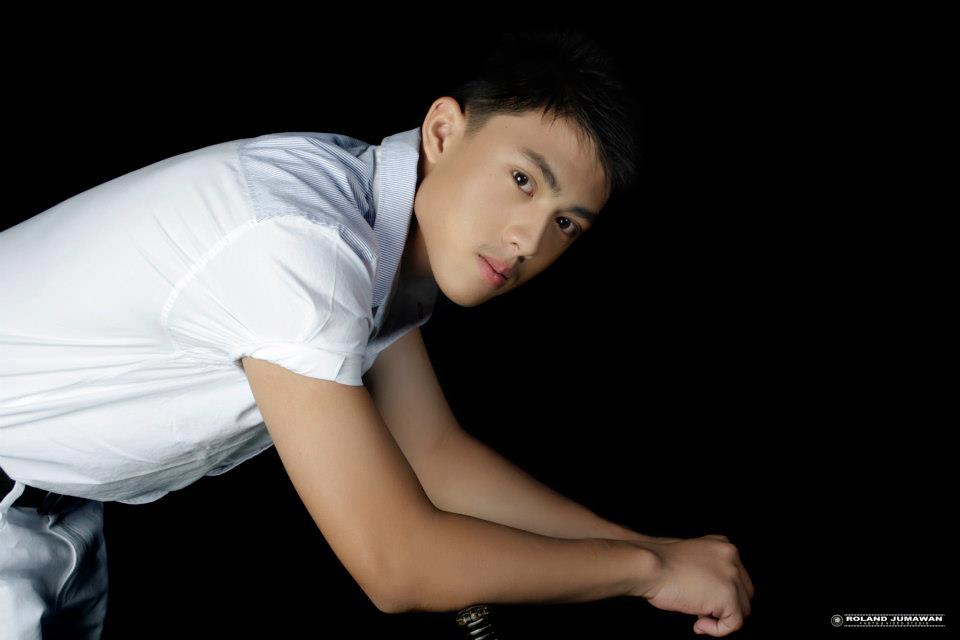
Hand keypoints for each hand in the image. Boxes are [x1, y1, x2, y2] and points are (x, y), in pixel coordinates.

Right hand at [630, 534, 755, 636]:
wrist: (649, 566)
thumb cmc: (658, 565)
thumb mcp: (690, 559)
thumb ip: (709, 571)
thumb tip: (716, 599)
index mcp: (723, 545)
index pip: (738, 577)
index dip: (721, 594)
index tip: (702, 601)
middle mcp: (732, 556)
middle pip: (745, 593)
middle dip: (725, 607)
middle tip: (700, 612)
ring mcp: (732, 575)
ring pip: (742, 610)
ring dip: (720, 618)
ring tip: (698, 618)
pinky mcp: (729, 596)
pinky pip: (734, 623)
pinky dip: (717, 630)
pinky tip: (698, 625)